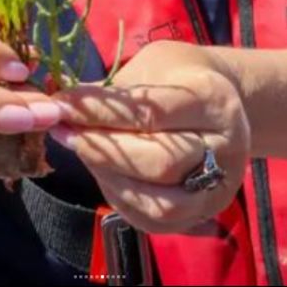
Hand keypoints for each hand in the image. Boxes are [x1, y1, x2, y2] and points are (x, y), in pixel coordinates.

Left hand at [51, 41, 249, 233]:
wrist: (221, 100)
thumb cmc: (178, 76)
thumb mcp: (152, 66)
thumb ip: (117, 92)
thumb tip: (64, 106)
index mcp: (213, 99)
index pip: (150, 113)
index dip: (99, 112)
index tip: (60, 104)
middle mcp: (226, 145)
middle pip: (159, 162)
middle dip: (101, 149)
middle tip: (63, 131)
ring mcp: (219, 185)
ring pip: (160, 201)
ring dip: (109, 179)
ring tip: (79, 151)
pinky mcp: (205, 212)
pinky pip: (156, 220)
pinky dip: (121, 199)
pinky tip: (101, 172)